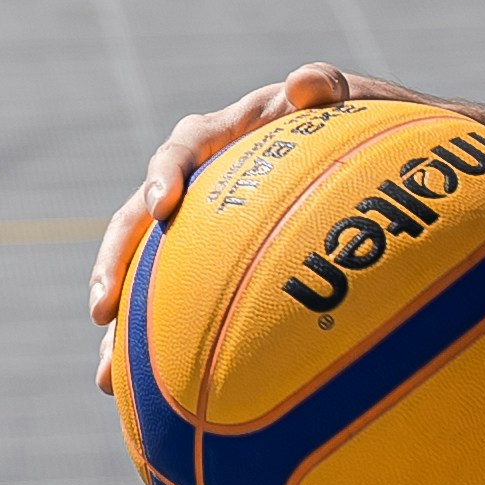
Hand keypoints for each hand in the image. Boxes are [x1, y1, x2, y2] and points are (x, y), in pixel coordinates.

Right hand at [90, 65, 366, 391]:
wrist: (382, 159)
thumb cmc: (368, 126)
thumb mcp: (354, 101)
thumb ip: (331, 88)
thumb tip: (308, 83)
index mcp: (227, 136)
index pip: (184, 149)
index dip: (165, 175)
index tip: (163, 207)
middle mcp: (201, 183)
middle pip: (140, 223)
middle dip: (115, 265)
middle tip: (101, 307)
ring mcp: (203, 230)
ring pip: (147, 275)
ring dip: (124, 324)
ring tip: (107, 376)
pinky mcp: (216, 268)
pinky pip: (181, 307)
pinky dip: (165, 350)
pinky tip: (153, 401)